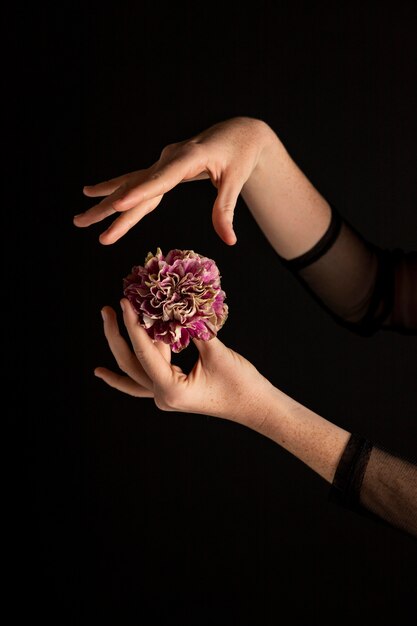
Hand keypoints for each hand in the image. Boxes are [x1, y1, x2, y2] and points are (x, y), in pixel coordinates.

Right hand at [74, 116, 272, 245]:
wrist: (238, 133)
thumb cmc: (240, 155)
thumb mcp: (236, 181)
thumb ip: (226, 210)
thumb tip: (230, 241)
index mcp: (189, 157)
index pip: (161, 179)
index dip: (140, 192)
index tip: (119, 204)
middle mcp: (170, 157)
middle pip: (135, 186)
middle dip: (109, 206)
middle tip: (81, 222)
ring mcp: (163, 161)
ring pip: (130, 185)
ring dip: (105, 202)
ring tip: (79, 218)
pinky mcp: (163, 167)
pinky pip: (137, 182)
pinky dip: (117, 190)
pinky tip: (97, 194)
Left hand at [94, 298, 276, 429]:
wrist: (256, 406)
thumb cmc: (242, 383)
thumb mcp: (217, 352)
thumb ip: (194, 328)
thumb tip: (177, 303)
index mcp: (171, 390)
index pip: (145, 352)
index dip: (134, 324)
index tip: (125, 300)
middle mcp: (163, 396)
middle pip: (130, 364)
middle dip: (115, 336)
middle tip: (107, 309)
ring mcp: (165, 395)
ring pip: (135, 370)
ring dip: (122, 346)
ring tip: (111, 318)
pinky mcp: (172, 389)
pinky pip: (141, 381)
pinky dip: (125, 373)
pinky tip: (102, 370)